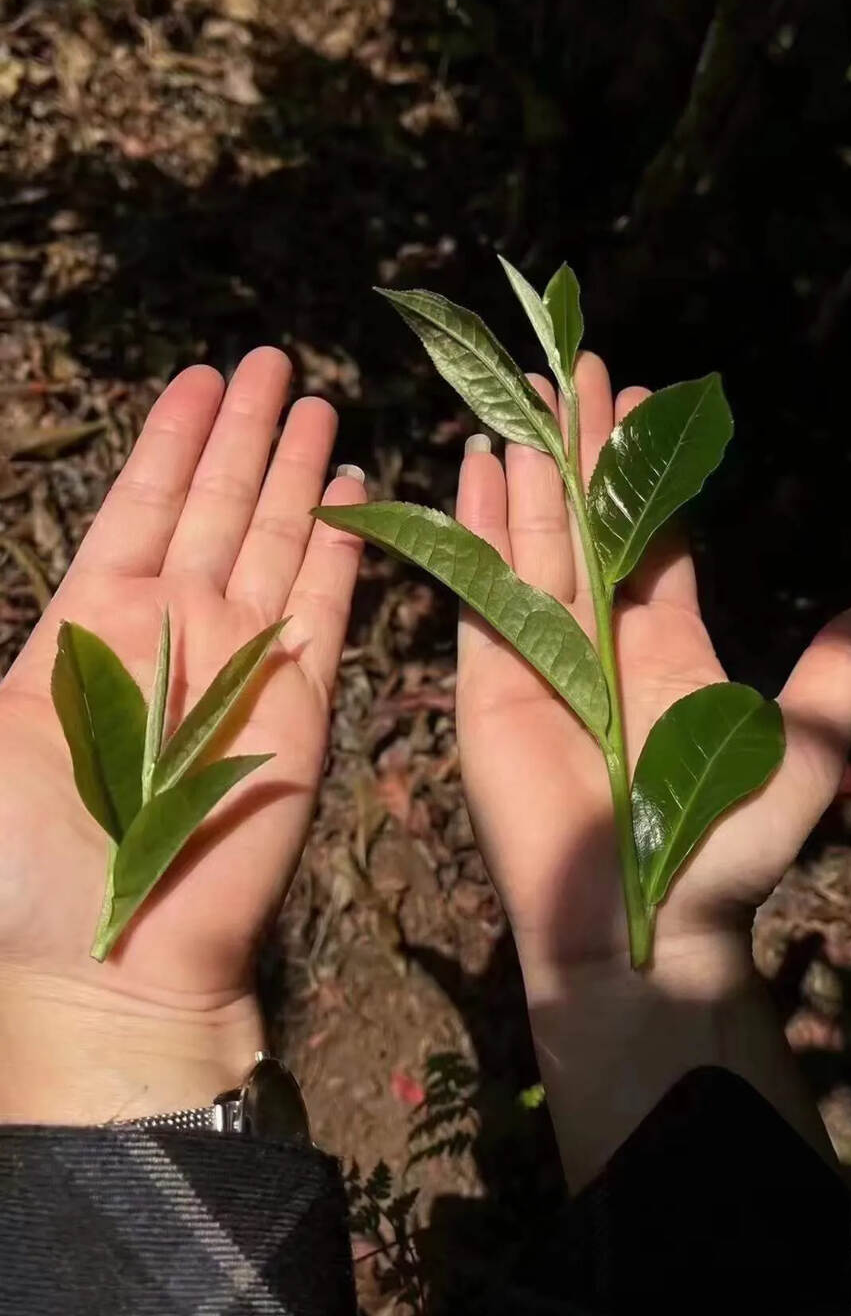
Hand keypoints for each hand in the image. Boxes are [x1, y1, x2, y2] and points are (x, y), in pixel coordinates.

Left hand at [0, 348, 364, 1121]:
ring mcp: (242, 657)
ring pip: (272, 533)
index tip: (193, 378)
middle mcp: (174, 626)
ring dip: (291, 467)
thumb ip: (1, 676)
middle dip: (240, 430)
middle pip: (213, 502)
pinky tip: (352, 486)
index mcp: (92, 626)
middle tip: (267, 358)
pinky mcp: (303, 695)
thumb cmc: (28, 864)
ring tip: (311, 399)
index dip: (169, 440)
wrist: (116, 956)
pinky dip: (341, 540)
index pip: (138, 505)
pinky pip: (326, 597)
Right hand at [455, 353, 850, 1182]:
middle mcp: (601, 640)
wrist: (630, 929)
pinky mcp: (488, 682)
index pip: (656, 537)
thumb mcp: (795, 757)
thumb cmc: (718, 857)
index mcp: (670, 647)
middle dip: (583, 445)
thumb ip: (828, 684)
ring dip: (528, 468)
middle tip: (578, 366)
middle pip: (587, 520)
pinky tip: (469, 469)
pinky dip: (470, 528)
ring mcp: (539, 656)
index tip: (646, 402)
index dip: (650, 470)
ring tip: (524, 395)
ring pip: (531, 540)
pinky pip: (476, 591)